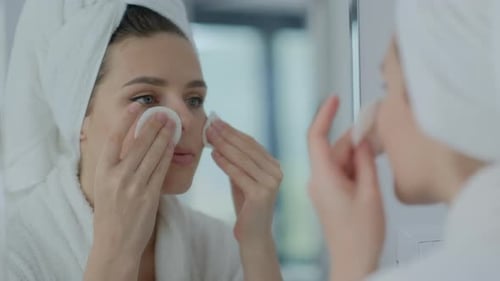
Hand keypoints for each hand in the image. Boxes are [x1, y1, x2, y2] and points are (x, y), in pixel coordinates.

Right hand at [85, 103, 175, 279]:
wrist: (115, 242)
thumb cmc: (109, 212)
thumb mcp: (103, 185)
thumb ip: (113, 164)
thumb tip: (126, 140)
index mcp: (102, 171)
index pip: (114, 138)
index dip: (126, 119)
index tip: (136, 106)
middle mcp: (117, 176)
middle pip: (139, 143)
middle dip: (153, 125)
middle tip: (163, 112)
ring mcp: (134, 186)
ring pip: (153, 154)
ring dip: (164, 136)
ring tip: (171, 124)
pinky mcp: (150, 195)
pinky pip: (161, 169)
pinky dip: (168, 154)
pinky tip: (173, 144)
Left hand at [206, 119, 282, 245]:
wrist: (253, 234)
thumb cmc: (246, 205)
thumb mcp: (242, 177)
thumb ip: (237, 160)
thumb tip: (220, 135)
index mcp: (273, 165)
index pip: (250, 143)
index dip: (232, 130)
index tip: (216, 120)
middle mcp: (276, 171)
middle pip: (247, 148)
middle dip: (226, 134)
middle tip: (209, 123)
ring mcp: (271, 183)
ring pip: (242, 159)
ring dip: (223, 145)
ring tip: (208, 135)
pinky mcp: (262, 194)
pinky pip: (239, 174)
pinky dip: (225, 163)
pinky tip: (213, 155)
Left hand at [307, 96, 384, 280]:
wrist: (353, 261)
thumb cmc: (360, 237)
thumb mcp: (370, 193)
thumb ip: (366, 162)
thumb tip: (362, 140)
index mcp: (324, 178)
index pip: (316, 137)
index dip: (324, 115)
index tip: (333, 99)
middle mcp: (318, 181)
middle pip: (332, 147)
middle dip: (354, 138)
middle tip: (376, 129)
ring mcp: (322, 188)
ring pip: (338, 159)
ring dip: (356, 153)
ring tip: (378, 153)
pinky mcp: (328, 194)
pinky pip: (339, 171)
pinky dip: (354, 165)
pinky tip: (369, 167)